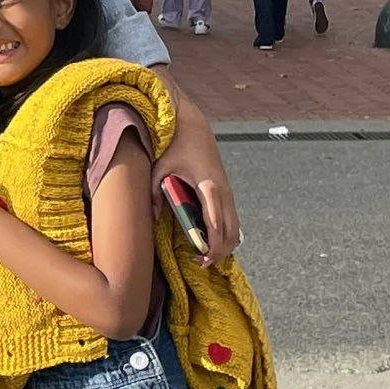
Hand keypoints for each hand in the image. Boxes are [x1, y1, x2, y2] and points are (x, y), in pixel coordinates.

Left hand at [154, 119, 238, 259]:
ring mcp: (227, 190)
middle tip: (202, 263)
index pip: (215, 222)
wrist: (193, 125)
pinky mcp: (226, 190)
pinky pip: (232, 218)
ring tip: (207, 256)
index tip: (203, 258)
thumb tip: (154, 215)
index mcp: (208, 186)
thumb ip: (155, 191)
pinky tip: (213, 242)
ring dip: (225, 244)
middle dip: (220, 250)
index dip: (212, 244)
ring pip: (235, 226)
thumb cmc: (176, 145)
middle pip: (230, 230)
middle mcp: (223, 190)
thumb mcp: (160, 166)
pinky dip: (226, 233)